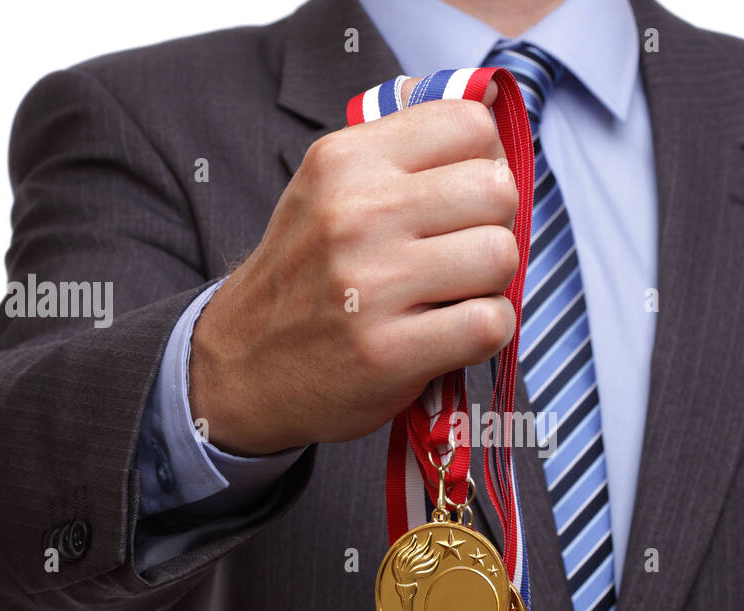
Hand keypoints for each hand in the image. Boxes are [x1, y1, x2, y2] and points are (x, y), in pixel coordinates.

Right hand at [189, 78, 518, 455]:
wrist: (242, 366)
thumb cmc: (306, 277)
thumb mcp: (329, 189)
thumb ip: (403, 153)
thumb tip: (493, 110)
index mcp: (345, 161)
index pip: (471, 124)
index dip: (485, 164)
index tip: (464, 200)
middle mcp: (356, 214)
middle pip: (497, 190)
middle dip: (494, 225)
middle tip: (459, 254)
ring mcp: (371, 285)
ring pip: (501, 255)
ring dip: (493, 283)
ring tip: (452, 295)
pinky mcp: (388, 351)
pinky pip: (490, 322)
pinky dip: (488, 332)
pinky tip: (453, 334)